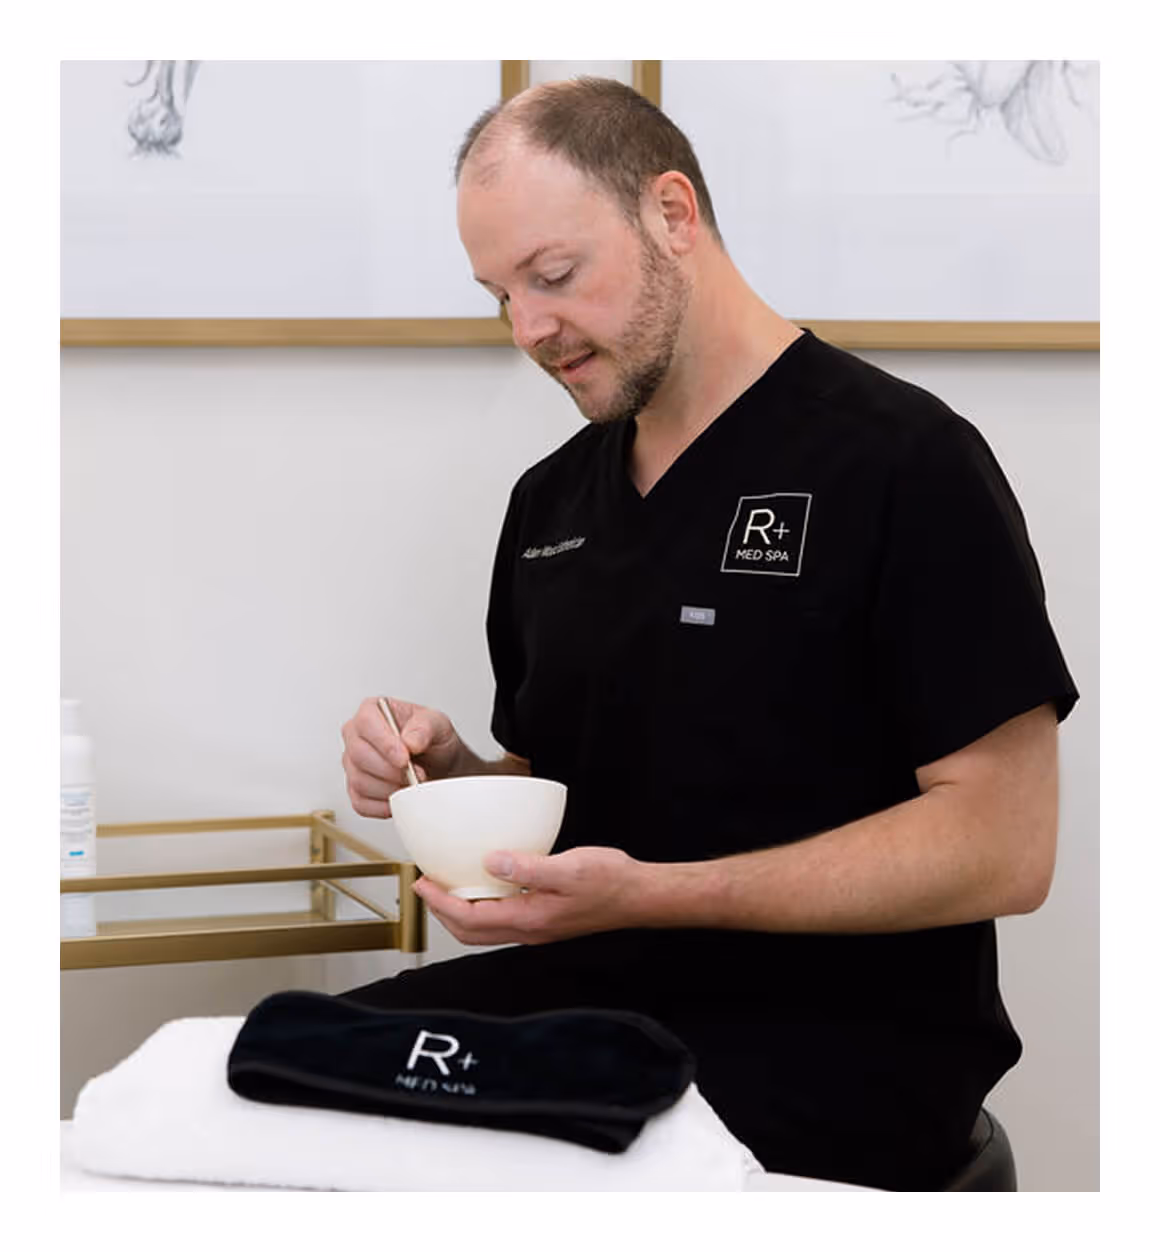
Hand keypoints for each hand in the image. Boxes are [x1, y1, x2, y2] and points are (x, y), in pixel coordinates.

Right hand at [341, 696, 461, 817]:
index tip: (404, 758)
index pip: (366, 723)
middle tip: (414, 774)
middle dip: (391, 770)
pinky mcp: (356, 789)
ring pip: (359, 781)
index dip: (384, 743)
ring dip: (390, 789)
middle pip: (359, 755)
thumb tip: (409, 741)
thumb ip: (424, 728)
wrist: (441, 765)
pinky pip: (361, 803)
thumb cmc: (433, 740)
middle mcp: (356, 736)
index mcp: (372, 711)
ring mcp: (353, 764)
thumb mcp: (438, 724)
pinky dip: (383, 806)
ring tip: (411, 785)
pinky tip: (399, 799)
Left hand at [412, 846, 646, 945]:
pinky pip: (502, 919)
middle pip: (471, 931)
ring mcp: (537, 928)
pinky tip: (486, 883)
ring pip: (485, 928)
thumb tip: (491, 861)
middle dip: (442, 911)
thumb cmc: (610, 882)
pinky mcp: (544, 919)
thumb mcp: (569, 868)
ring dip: (460, 911)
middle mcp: (529, 930)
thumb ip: (528, 867)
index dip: (441, 903)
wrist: (639, 896)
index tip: (423, 884)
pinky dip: (482, 906)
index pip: (471, 918)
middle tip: (424, 886)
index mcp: (529, 919)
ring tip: (447, 887)